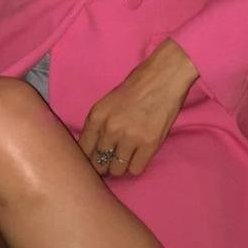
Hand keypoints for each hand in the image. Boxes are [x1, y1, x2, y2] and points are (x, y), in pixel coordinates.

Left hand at [78, 40, 198, 178]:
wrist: (164, 76)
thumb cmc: (137, 85)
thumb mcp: (108, 102)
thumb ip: (99, 124)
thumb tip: (94, 151)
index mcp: (97, 116)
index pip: (83, 151)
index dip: (88, 159)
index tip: (95, 160)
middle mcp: (110, 129)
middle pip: (98, 164)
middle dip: (104, 164)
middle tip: (111, 160)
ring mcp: (130, 138)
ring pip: (116, 170)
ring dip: (120, 166)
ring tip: (127, 156)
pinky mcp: (149, 145)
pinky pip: (135, 170)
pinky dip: (136, 165)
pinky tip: (139, 154)